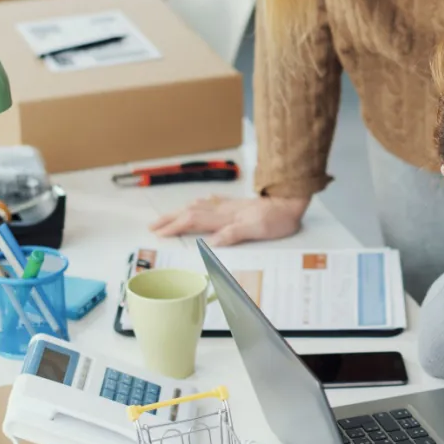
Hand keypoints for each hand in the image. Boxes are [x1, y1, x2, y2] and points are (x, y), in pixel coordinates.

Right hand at [149, 194, 307, 246]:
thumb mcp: (258, 230)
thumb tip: (212, 241)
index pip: (193, 221)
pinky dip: (201, 204)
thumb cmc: (277, 219)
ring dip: (181, 211)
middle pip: (190, 212)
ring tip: (168, 216)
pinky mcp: (237, 204)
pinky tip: (200, 203)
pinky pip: (212, 202)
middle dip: (170, 219)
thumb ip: (234, 234)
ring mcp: (229, 205)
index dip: (175, 227)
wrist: (290, 202)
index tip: (159, 233)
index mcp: (226, 218)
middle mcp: (224, 209)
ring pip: (199, 206)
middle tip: (153, 225)